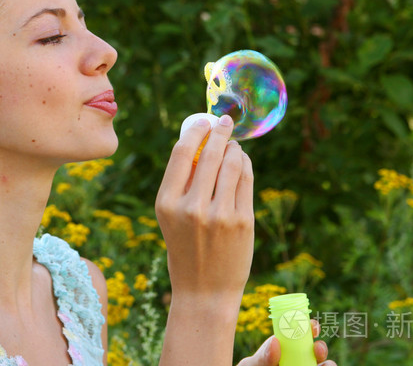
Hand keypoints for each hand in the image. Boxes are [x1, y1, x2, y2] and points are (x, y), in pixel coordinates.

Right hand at [156, 115, 253, 304]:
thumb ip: (182, 183)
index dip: (196, 131)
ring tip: (234, 145)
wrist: (204, 291)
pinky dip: (245, 165)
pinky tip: (242, 161)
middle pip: (210, 154)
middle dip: (220, 131)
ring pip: (232, 164)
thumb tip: (201, 142)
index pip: (182, 153)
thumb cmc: (186, 249)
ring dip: (235, 148)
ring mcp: (220, 215)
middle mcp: (192, 207)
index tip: (204, 121)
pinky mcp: (243, 221)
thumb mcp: (171, 217)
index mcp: (166, 203)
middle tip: (225, 121)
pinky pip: (246, 180)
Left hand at [236, 320, 336, 365]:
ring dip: (328, 364)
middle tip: (317, 348)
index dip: (311, 327)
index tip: (313, 326)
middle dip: (321, 348)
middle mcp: (298, 360)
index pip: (302, 334)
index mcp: (285, 349)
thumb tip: (275, 342)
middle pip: (317, 352)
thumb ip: (261, 357)